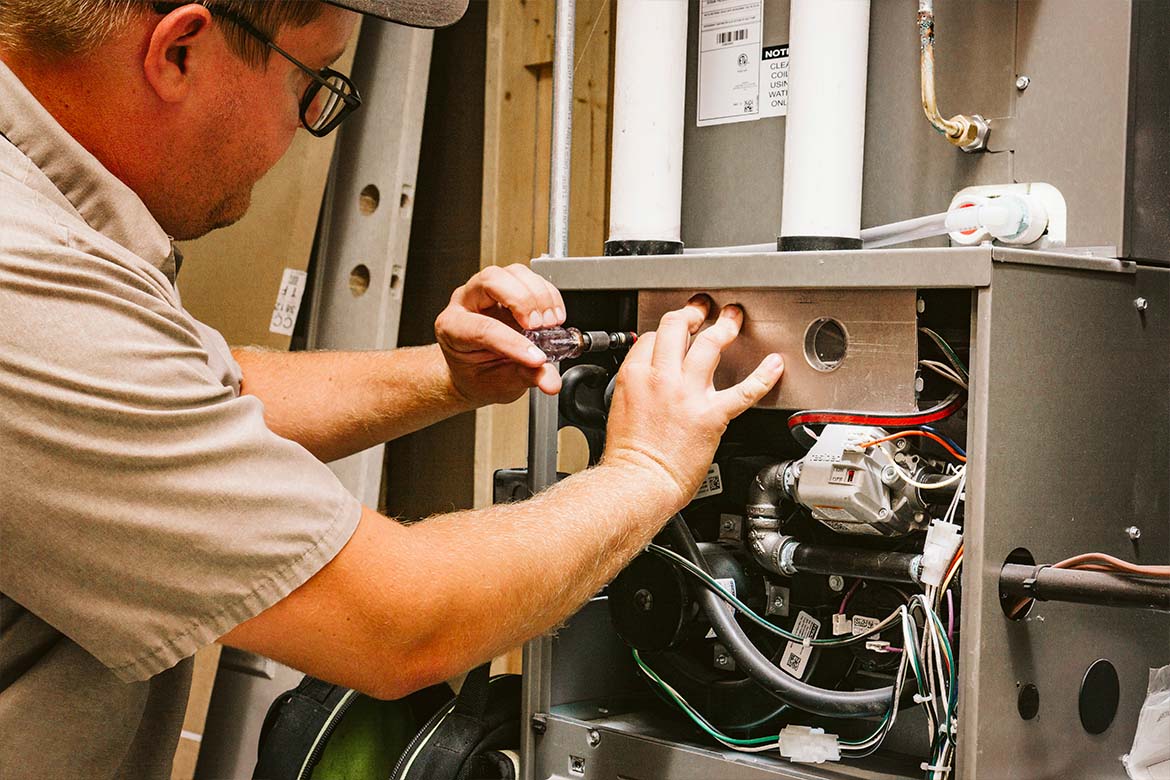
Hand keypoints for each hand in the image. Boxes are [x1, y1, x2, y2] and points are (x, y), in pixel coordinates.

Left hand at [435, 264, 565, 405]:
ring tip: (550, 322)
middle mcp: (466, 302)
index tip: (537, 358)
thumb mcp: (498, 384)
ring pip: (512, 273)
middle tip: (540, 326)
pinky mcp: (508, 286)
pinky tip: (553, 314)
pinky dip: (548, 293)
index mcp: (453, 329)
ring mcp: (486, 291)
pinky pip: (529, 277)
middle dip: (522, 301)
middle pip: (491, 281)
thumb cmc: (479, 374)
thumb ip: (526, 378)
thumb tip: (551, 381)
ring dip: (539, 295)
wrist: (474, 370)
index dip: (513, 341)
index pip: (483, 327)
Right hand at [602, 296, 783, 506]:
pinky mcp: (712, 415)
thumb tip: (650, 375)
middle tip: (704, 309)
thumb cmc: (629, 455)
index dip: (668, 331)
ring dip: (725, 326)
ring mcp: (688, 394)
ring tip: (734, 319)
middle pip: (678, 326)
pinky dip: (763, 375)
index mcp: (635, 376)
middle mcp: (661, 378)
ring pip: (710, 344)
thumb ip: (637, 385)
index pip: (654, 336)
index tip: (676, 333)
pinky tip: (774, 364)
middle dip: (693, 312)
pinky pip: (744, 390)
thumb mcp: (620, 407)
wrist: (639, 482)